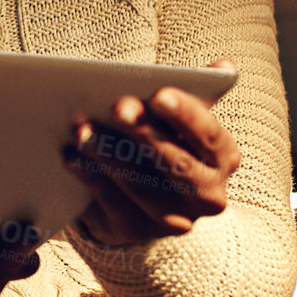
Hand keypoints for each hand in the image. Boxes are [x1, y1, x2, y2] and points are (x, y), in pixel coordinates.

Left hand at [65, 59, 241, 245]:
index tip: (159, 94)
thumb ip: (193, 90)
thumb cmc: (159, 137)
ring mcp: (175, 219)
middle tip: (118, 107)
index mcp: (223, 157)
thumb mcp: (174, 116)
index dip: (185, 115)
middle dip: (146, 134)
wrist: (139, 194)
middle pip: (179, 165)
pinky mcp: (138, 230)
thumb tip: (224, 66)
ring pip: (143, 188)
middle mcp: (208, 195)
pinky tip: (71, 156)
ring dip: (110, 156)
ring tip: (82, 129)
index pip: (210, 135)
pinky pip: (113, 205)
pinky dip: (90, 177)